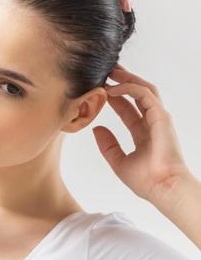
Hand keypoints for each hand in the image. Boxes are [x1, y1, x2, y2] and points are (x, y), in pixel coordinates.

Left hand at [94, 66, 191, 208]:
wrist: (163, 188)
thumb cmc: (147, 181)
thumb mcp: (119, 162)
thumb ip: (108, 145)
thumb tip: (96, 128)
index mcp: (145, 134)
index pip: (129, 109)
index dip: (115, 99)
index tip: (100, 91)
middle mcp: (153, 123)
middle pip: (138, 95)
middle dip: (123, 81)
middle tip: (107, 72)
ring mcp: (158, 118)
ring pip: (144, 89)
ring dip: (127, 79)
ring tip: (111, 71)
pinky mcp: (161, 116)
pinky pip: (144, 95)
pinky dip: (129, 88)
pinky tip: (113, 90)